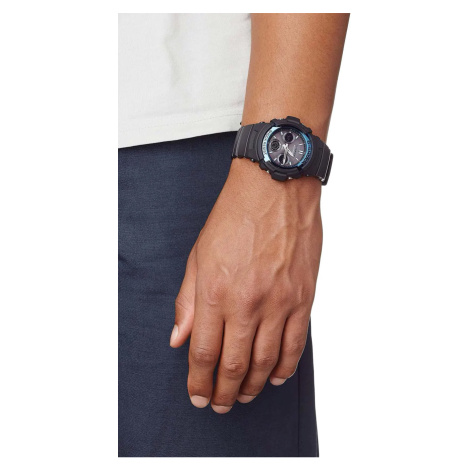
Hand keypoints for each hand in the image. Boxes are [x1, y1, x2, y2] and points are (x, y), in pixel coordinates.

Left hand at [170, 158, 322, 412]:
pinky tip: (273, 377)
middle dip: (223, 393)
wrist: (275, 189)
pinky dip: (284, 367)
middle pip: (233, 365)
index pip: (203, 353)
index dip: (198, 383)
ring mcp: (279, 302)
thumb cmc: (234, 217)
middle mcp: (247, 303)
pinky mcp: (303, 298)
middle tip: (220, 405)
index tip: (197, 396)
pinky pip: (295, 344)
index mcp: (215, 292)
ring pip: (265, 361)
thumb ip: (187, 301)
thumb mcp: (198, 256)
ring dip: (251, 385)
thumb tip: (178, 339)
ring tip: (242, 396)